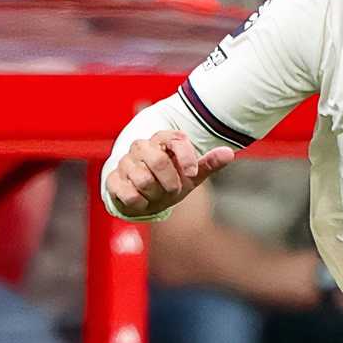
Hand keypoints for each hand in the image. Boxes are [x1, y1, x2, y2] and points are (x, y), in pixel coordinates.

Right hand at [105, 130, 233, 216]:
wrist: (144, 198)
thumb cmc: (169, 182)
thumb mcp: (192, 175)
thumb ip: (209, 163)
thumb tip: (229, 153)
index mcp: (163, 139)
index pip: (176, 139)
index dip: (187, 157)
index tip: (192, 173)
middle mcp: (142, 146)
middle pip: (158, 161)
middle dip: (170, 183)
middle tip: (172, 189)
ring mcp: (125, 162)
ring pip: (144, 180)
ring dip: (155, 194)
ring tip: (155, 194)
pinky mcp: (113, 179)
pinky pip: (129, 194)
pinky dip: (140, 203)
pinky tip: (142, 200)